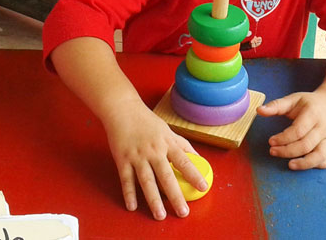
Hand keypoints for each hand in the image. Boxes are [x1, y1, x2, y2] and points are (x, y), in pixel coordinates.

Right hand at [103, 100, 207, 219]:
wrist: (123, 110)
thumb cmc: (147, 121)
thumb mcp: (168, 130)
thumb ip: (182, 145)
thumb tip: (198, 158)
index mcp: (167, 143)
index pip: (184, 161)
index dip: (194, 175)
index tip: (203, 187)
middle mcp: (153, 151)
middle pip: (166, 176)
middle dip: (175, 196)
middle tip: (183, 212)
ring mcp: (137, 156)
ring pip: (147, 181)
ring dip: (154, 200)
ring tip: (160, 215)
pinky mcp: (122, 160)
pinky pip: (126, 180)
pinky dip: (129, 194)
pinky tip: (133, 206)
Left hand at [256, 91, 325, 169]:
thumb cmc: (308, 103)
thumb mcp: (292, 99)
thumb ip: (276, 106)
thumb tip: (259, 110)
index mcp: (313, 113)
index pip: (298, 131)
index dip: (283, 138)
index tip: (271, 141)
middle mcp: (323, 127)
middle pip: (306, 145)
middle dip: (288, 151)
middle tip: (273, 152)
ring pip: (320, 155)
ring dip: (305, 163)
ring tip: (290, 165)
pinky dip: (321, 165)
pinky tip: (307, 165)